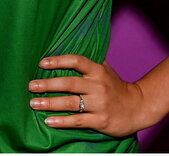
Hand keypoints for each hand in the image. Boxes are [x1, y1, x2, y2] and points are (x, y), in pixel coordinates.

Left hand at [28, 55, 155, 137]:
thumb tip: (66, 47)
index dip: (59, 60)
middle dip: (48, 84)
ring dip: (50, 103)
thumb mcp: (105, 70)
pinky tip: (49, 121)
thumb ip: (88, 61)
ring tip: (34, 103)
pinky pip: (77, 121)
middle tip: (31, 86)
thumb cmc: (116, 87)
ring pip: (70, 103)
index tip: (42, 63)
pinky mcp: (100, 120)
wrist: (138, 108)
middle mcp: (98, 86)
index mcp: (98, 71)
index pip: (77, 61)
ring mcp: (99, 104)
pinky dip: (62, 121)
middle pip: (69, 83)